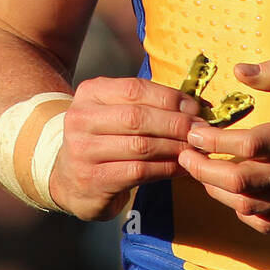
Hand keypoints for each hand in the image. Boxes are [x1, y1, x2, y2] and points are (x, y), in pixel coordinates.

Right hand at [49, 76, 202, 220]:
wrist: (69, 179)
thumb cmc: (104, 138)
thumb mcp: (116, 112)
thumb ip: (148, 104)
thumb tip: (195, 106)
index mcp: (90, 93)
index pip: (135, 89)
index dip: (169, 98)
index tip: (195, 108)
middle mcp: (81, 118)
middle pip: (138, 118)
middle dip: (176, 124)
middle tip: (200, 131)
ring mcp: (83, 151)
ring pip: (141, 146)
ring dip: (174, 148)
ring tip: (195, 150)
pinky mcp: (92, 179)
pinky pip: (139, 171)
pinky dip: (166, 168)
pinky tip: (181, 168)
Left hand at [177, 58, 269, 233]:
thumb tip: (237, 70)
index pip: (248, 144)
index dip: (214, 141)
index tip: (194, 132)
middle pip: (242, 182)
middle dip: (204, 170)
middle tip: (185, 156)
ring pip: (251, 206)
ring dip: (219, 192)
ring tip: (203, 174)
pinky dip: (245, 214)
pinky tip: (234, 196)